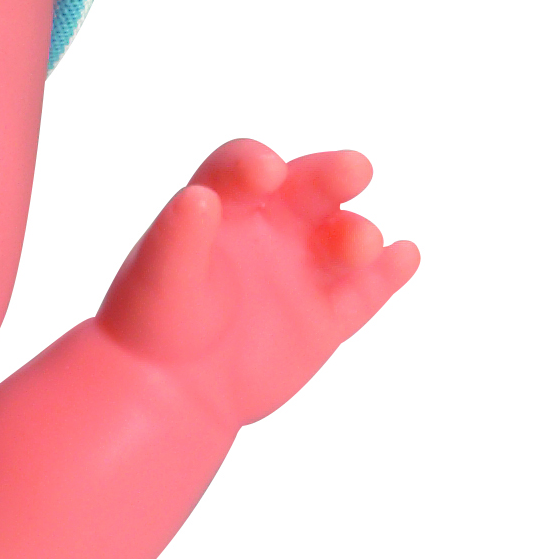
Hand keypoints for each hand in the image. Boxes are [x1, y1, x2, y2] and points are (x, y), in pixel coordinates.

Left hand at [98, 141, 418, 428]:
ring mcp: (302, 268)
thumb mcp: (159, 277)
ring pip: (342, 238)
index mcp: (223, 207)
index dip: (255, 164)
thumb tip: (197, 197)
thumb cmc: (152, 328)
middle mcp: (270, 227)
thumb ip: (177, 236)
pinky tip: (406, 255)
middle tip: (353, 171)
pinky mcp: (326, 316)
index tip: (266, 173)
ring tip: (358, 244)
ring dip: (358, 233)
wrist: (168, 394)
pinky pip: (365, 290)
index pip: (243, 167)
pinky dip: (389, 273)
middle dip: (332, 175)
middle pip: (309, 187)